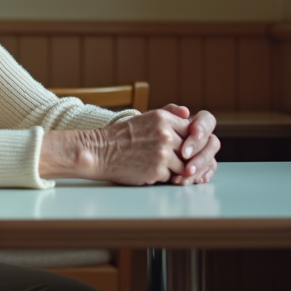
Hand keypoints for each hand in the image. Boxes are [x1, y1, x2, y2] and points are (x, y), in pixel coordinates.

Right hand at [39, 107, 208, 185]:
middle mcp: (165, 134)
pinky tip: (148, 171)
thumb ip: (169, 114)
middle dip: (183, 158)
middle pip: (190, 150)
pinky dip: (162, 177)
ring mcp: (162, 153)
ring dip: (174, 169)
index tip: (183, 148)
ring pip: (183, 166)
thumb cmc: (121, 136)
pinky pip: (170, 177)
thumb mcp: (145, 118)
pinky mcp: (157, 170)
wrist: (99, 151)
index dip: (190, 142)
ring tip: (157, 166)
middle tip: (172, 161)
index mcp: (164, 118)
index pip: (192, 131)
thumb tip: (189, 113)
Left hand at [157, 104, 219, 184]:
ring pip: (210, 160)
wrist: (139, 148)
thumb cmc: (149, 131)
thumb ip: (171, 112)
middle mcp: (203, 140)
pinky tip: (187, 180)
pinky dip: (197, 177)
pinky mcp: (198, 171)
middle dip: (200, 150)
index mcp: (196, 124)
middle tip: (185, 156)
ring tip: (184, 173)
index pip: (208, 120)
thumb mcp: (156, 119)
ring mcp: (202, 156)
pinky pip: (205, 175)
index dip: (203, 126)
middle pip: (213, 143)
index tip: (192, 132)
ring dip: (199, 167)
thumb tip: (185, 111)